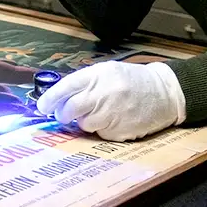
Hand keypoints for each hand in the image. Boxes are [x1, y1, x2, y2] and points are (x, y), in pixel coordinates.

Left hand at [36, 61, 185, 140]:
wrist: (164, 93)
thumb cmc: (133, 81)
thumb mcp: (108, 72)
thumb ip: (85, 82)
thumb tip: (59, 98)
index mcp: (100, 75)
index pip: (67, 86)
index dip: (51, 98)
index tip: (42, 107)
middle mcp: (105, 93)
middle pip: (71, 108)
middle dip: (63, 114)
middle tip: (63, 115)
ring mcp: (113, 113)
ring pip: (84, 124)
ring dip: (85, 121)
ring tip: (100, 112)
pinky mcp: (120, 131)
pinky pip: (100, 134)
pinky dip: (102, 129)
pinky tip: (115, 120)